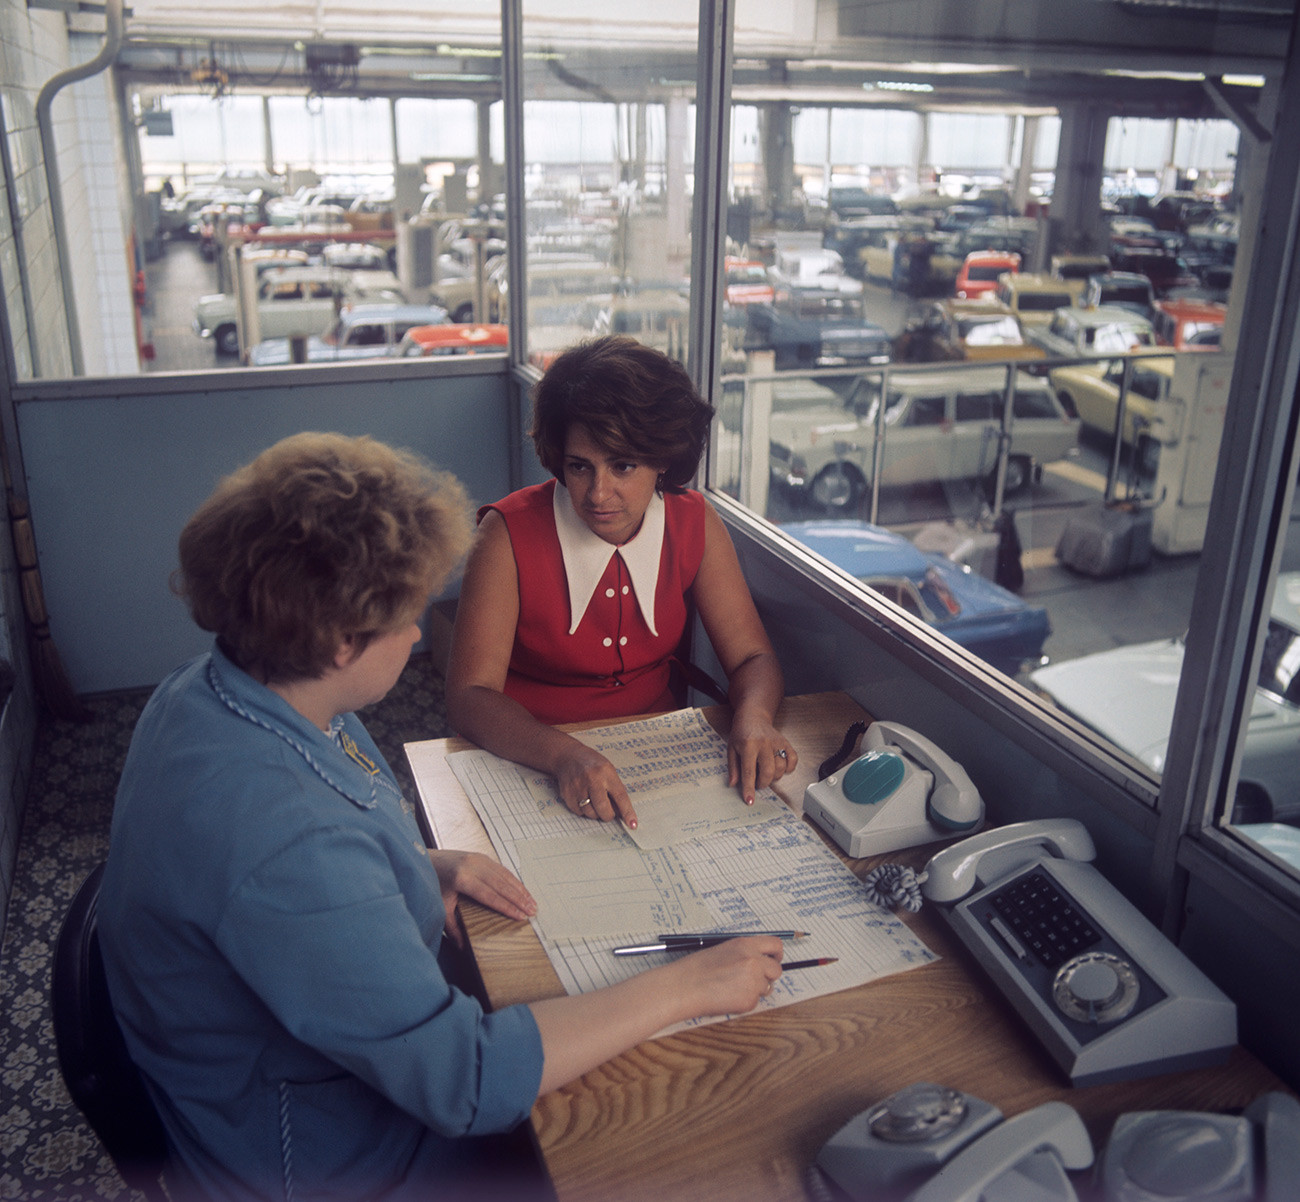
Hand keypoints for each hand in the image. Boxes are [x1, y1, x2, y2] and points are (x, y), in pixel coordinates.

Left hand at [428, 850, 536, 947]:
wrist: (427, 860)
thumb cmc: (433, 883)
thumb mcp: (440, 907)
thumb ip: (452, 928)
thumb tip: (462, 948)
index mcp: (462, 879)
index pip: (490, 896)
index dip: (507, 907)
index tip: (520, 916)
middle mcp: (472, 866)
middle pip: (501, 885)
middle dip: (519, 899)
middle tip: (532, 911)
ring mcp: (478, 859)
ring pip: (504, 875)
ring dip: (520, 889)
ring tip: (532, 902)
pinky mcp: (481, 856)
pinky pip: (501, 869)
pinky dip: (513, 880)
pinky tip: (521, 890)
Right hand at [555, 743, 637, 827]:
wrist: (568, 757)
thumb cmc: (592, 764)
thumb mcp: (609, 771)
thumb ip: (615, 790)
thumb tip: (622, 813)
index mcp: (606, 772)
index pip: (620, 796)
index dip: (627, 812)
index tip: (632, 824)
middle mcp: (592, 779)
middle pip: (603, 808)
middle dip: (608, 815)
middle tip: (609, 812)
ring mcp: (577, 787)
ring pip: (590, 813)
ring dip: (595, 813)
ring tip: (594, 802)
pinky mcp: (567, 794)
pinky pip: (578, 812)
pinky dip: (583, 810)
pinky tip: (583, 799)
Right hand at [662, 936, 783, 1016]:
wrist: (686, 986)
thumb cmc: (698, 968)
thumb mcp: (724, 949)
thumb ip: (745, 953)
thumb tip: (760, 961)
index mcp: (746, 945)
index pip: (775, 945)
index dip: (777, 954)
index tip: (775, 959)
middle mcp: (753, 961)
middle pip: (776, 970)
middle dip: (768, 976)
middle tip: (754, 979)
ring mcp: (753, 981)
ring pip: (766, 987)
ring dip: (755, 989)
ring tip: (733, 988)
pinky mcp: (750, 1000)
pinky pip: (755, 1002)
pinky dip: (745, 1002)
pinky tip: (728, 997)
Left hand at [727, 712, 796, 805]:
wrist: (753, 716)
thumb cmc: (741, 733)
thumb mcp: (731, 749)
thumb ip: (733, 767)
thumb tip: (733, 784)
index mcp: (748, 745)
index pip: (748, 771)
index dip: (749, 788)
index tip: (750, 801)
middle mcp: (764, 744)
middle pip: (768, 772)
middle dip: (762, 783)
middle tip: (757, 783)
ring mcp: (777, 743)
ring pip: (781, 768)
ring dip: (774, 777)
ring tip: (766, 773)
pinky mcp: (786, 742)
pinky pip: (793, 760)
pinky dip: (788, 768)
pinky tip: (780, 768)